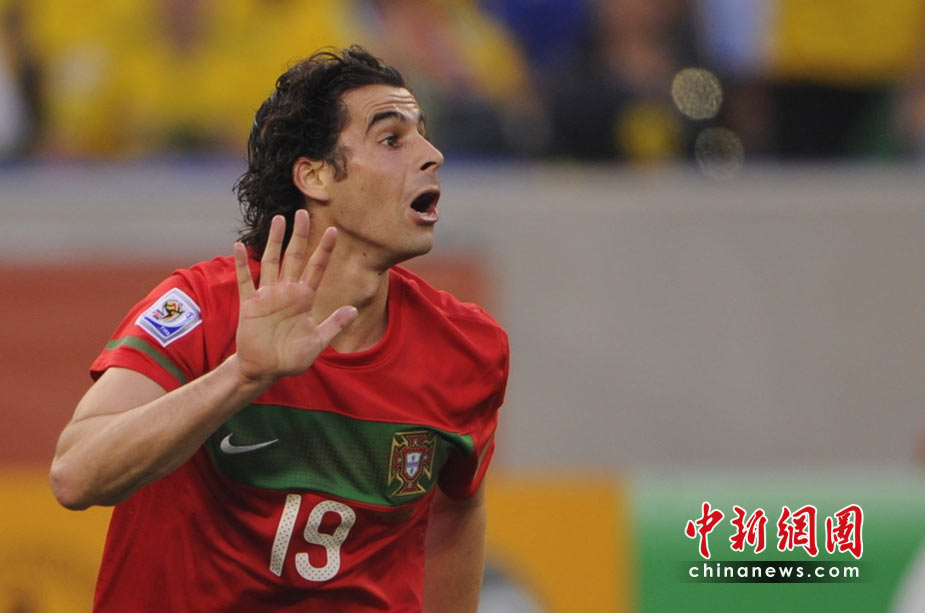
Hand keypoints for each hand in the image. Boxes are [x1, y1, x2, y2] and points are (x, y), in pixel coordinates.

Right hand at [232, 209, 356, 384]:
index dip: (324, 250)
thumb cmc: (291, 358)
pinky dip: (242, 264)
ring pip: (271, 262)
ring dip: (274, 242)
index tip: (333, 230)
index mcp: (305, 299)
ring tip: (278, 220)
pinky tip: (239, 245)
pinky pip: (246, 280)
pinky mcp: (250, 304)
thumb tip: (353, 310)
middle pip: (294, 257)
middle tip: (302, 213)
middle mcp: (287, 292)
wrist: (265, 370)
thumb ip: (333, 325)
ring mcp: (268, 296)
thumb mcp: (317, 342)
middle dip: (299, 236)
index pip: (317, 268)